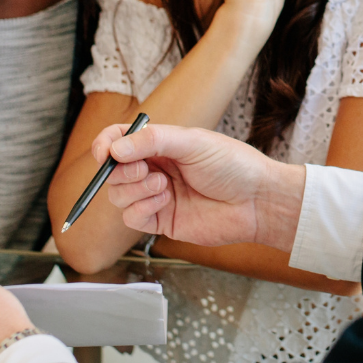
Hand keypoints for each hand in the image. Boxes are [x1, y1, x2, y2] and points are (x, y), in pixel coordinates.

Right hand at [93, 122, 305, 252]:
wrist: (256, 200)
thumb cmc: (232, 165)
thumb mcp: (192, 142)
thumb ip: (152, 141)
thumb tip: (115, 149)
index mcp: (160, 145)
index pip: (119, 140)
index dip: (105, 145)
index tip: (105, 153)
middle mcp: (154, 169)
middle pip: (113, 171)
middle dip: (121, 170)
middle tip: (143, 169)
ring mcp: (156, 196)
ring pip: (118, 195)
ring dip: (134, 189)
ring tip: (163, 186)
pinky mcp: (161, 221)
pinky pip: (132, 218)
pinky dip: (141, 209)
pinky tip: (164, 201)